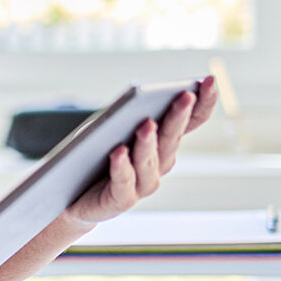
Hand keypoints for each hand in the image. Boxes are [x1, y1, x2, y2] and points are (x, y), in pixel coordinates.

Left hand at [69, 76, 218, 223]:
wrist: (70, 192)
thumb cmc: (95, 152)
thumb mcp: (112, 125)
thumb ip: (128, 114)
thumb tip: (139, 96)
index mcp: (165, 141)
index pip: (192, 121)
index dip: (203, 102)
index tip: (209, 80)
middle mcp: (161, 163)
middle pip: (171, 139)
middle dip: (178, 117)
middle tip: (185, 96)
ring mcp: (143, 184)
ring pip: (149, 162)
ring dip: (148, 143)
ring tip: (146, 124)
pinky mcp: (121, 199)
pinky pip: (123, 182)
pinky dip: (122, 166)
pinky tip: (118, 152)